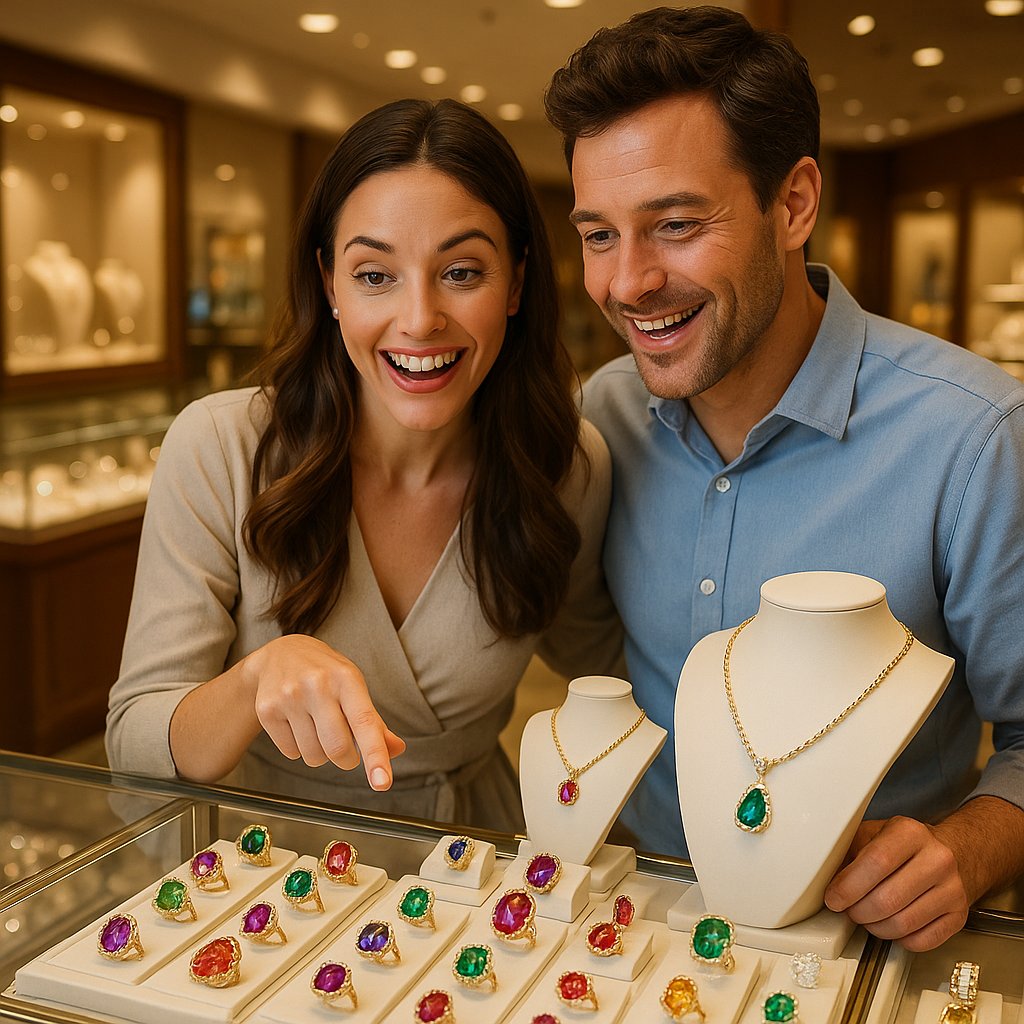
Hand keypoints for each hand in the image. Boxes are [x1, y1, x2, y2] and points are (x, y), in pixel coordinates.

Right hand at [241, 634, 406, 789]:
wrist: (281, 653)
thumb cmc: (326, 673)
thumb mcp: (353, 687)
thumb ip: (374, 722)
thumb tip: (396, 750)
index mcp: (346, 679)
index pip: (365, 723)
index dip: (376, 755)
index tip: (382, 783)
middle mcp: (317, 685)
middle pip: (338, 749)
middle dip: (346, 759)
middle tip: (344, 747)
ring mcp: (289, 697)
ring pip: (313, 756)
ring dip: (321, 753)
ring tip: (317, 727)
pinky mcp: (267, 710)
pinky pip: (291, 753)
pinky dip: (298, 748)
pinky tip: (297, 724)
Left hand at [823, 816, 968, 950]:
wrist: (953, 853)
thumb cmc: (904, 845)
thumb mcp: (873, 834)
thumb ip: (848, 851)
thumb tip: (819, 875)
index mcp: (910, 833)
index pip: (875, 863)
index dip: (849, 886)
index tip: (833, 898)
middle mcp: (936, 859)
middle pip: (887, 899)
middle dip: (858, 911)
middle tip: (848, 909)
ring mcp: (952, 889)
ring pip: (903, 924)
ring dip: (875, 928)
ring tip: (866, 917)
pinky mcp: (958, 916)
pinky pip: (922, 941)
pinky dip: (898, 940)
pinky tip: (890, 926)